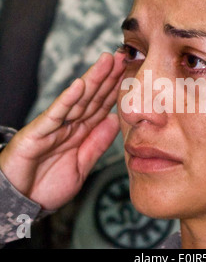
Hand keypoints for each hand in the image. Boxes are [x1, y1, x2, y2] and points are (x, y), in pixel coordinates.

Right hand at [0, 52, 124, 209]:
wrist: (21, 204)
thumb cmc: (48, 185)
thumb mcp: (82, 166)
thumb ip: (97, 144)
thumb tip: (114, 120)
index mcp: (81, 132)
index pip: (101, 106)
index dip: (115, 89)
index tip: (128, 73)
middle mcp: (69, 125)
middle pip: (92, 97)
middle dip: (108, 77)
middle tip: (122, 56)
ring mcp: (53, 127)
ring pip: (77, 100)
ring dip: (92, 80)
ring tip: (107, 62)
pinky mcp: (37, 134)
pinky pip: (55, 115)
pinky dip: (67, 100)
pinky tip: (80, 85)